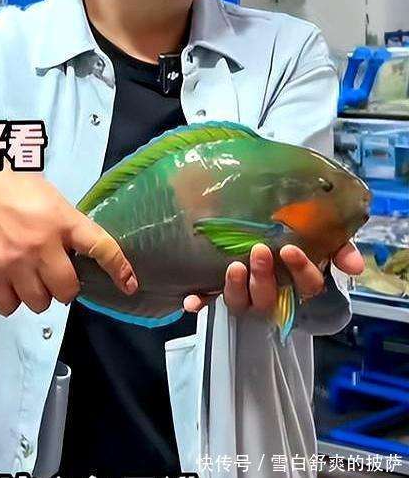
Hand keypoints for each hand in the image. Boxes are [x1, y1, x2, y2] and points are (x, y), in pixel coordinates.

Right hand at [0, 169, 137, 315]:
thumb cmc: (12, 186)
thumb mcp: (50, 197)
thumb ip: (67, 224)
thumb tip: (82, 253)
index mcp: (63, 219)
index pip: (101, 247)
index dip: (118, 268)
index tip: (129, 284)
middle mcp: (43, 243)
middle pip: (67, 290)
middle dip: (64, 288)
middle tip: (55, 275)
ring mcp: (17, 260)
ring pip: (40, 303)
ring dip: (37, 295)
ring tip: (28, 276)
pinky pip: (10, 307)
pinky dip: (11, 300)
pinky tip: (8, 282)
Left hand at [183, 241, 363, 315]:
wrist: (269, 246)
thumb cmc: (294, 247)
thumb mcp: (320, 244)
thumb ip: (338, 250)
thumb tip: (355, 265)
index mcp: (298, 285)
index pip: (307, 286)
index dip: (301, 271)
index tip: (291, 250)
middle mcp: (271, 296)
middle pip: (269, 297)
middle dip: (264, 277)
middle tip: (259, 252)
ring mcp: (245, 299)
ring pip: (241, 304)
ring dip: (235, 288)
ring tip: (233, 266)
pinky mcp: (221, 295)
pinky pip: (209, 303)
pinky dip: (200, 302)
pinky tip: (191, 300)